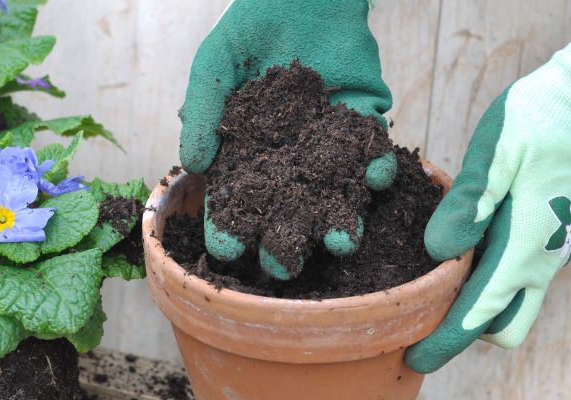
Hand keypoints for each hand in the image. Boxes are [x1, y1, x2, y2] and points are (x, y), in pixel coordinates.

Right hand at [180, 0, 396, 277]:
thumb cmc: (250, 26)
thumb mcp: (215, 64)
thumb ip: (202, 110)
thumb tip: (192, 162)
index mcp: (249, 154)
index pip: (236, 202)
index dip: (230, 227)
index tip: (227, 249)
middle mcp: (289, 160)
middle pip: (286, 213)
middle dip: (286, 243)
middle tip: (284, 264)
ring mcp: (327, 147)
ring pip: (334, 195)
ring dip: (341, 221)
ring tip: (342, 240)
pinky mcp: (362, 125)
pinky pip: (372, 153)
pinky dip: (378, 166)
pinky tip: (378, 175)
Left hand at [405, 42, 570, 372]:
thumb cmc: (539, 118)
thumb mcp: (497, 153)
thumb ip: (469, 204)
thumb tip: (440, 253)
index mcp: (525, 243)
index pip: (481, 311)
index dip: (445, 340)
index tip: (414, 357)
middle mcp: (539, 256)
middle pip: (501, 323)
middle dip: (463, 330)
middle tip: (419, 316)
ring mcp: (546, 247)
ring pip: (510, 302)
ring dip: (473, 306)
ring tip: (428, 290)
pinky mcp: (543, 233)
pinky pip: (514, 276)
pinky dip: (485, 282)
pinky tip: (456, 258)